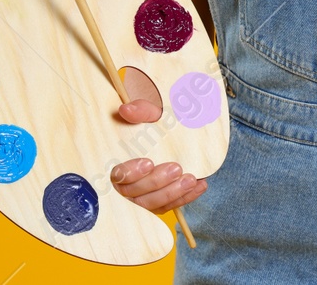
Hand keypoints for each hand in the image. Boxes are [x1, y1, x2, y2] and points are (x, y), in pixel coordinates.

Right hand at [109, 97, 207, 212]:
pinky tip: (200, 186)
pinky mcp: (158, 202)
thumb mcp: (150, 112)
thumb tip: (126, 110)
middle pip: (136, 195)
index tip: (148, 162)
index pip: (118, 176)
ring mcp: (142, 196)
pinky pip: (170, 206)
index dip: (131, 172)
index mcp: (116, 162)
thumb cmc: (154, 121)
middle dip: (156, 183)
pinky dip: (185, 198)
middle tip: (176, 168)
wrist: (167, 128)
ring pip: (153, 204)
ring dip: (173, 193)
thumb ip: (140, 111)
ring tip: (191, 179)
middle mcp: (125, 185)